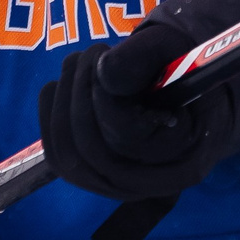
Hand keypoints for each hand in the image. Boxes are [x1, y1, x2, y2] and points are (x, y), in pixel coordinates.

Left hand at [38, 0, 239, 200]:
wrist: (188, 93)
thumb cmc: (186, 70)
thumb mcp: (178, 52)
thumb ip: (146, 57)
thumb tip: (104, 71)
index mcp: (184, 161)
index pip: (128, 137)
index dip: (108, 96)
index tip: (108, 56)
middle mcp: (149, 186)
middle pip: (90, 152)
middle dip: (79, 92)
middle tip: (94, 52)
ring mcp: (116, 187)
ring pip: (67, 155)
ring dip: (64, 98)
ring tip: (81, 62)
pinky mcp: (90, 178)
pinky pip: (54, 152)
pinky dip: (51, 111)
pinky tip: (67, 82)